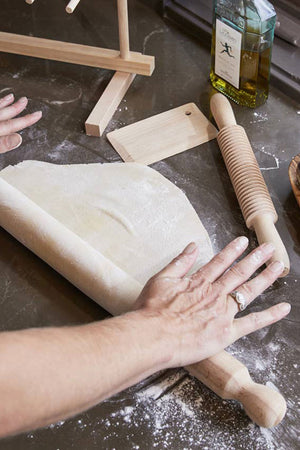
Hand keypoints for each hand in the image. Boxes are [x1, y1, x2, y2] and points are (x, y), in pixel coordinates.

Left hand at [0, 93, 41, 153]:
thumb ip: (2, 144)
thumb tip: (18, 138)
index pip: (12, 125)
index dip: (26, 120)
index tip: (38, 114)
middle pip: (3, 114)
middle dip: (16, 108)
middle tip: (25, 100)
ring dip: (3, 103)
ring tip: (10, 96)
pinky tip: (0, 104)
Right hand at [135, 237, 289, 367]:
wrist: (152, 336)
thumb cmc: (151, 310)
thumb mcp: (161, 279)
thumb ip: (179, 262)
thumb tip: (192, 246)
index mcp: (199, 281)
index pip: (220, 261)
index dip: (233, 250)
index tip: (243, 241)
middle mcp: (215, 293)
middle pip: (239, 272)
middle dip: (256, 258)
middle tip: (270, 248)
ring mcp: (223, 312)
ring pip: (249, 290)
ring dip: (266, 277)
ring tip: (278, 266)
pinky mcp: (226, 332)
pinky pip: (252, 322)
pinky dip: (269, 315)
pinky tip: (284, 307)